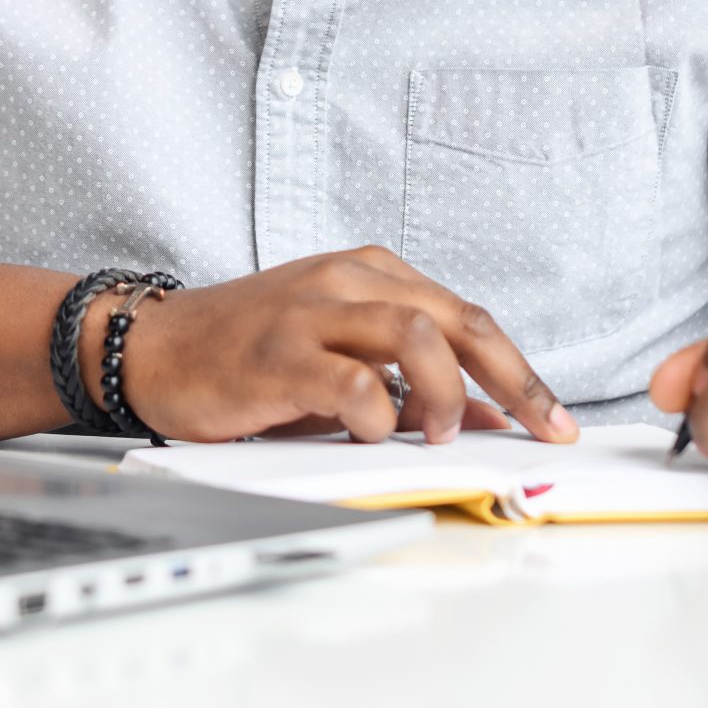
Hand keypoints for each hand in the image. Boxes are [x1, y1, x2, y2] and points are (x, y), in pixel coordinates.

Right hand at [105, 246, 577, 445]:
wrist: (154, 347)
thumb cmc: (249, 355)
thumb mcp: (342, 364)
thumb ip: (414, 387)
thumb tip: (487, 420)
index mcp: (370, 274)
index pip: (467, 317)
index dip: (520, 372)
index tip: (554, 419)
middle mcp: (347, 281)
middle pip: (458, 319)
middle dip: (512, 380)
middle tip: (537, 429)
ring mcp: (311, 312)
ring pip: (415, 334)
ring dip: (444, 392)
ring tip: (438, 433)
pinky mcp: (278, 354)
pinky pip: (353, 383)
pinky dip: (379, 416)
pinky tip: (372, 434)